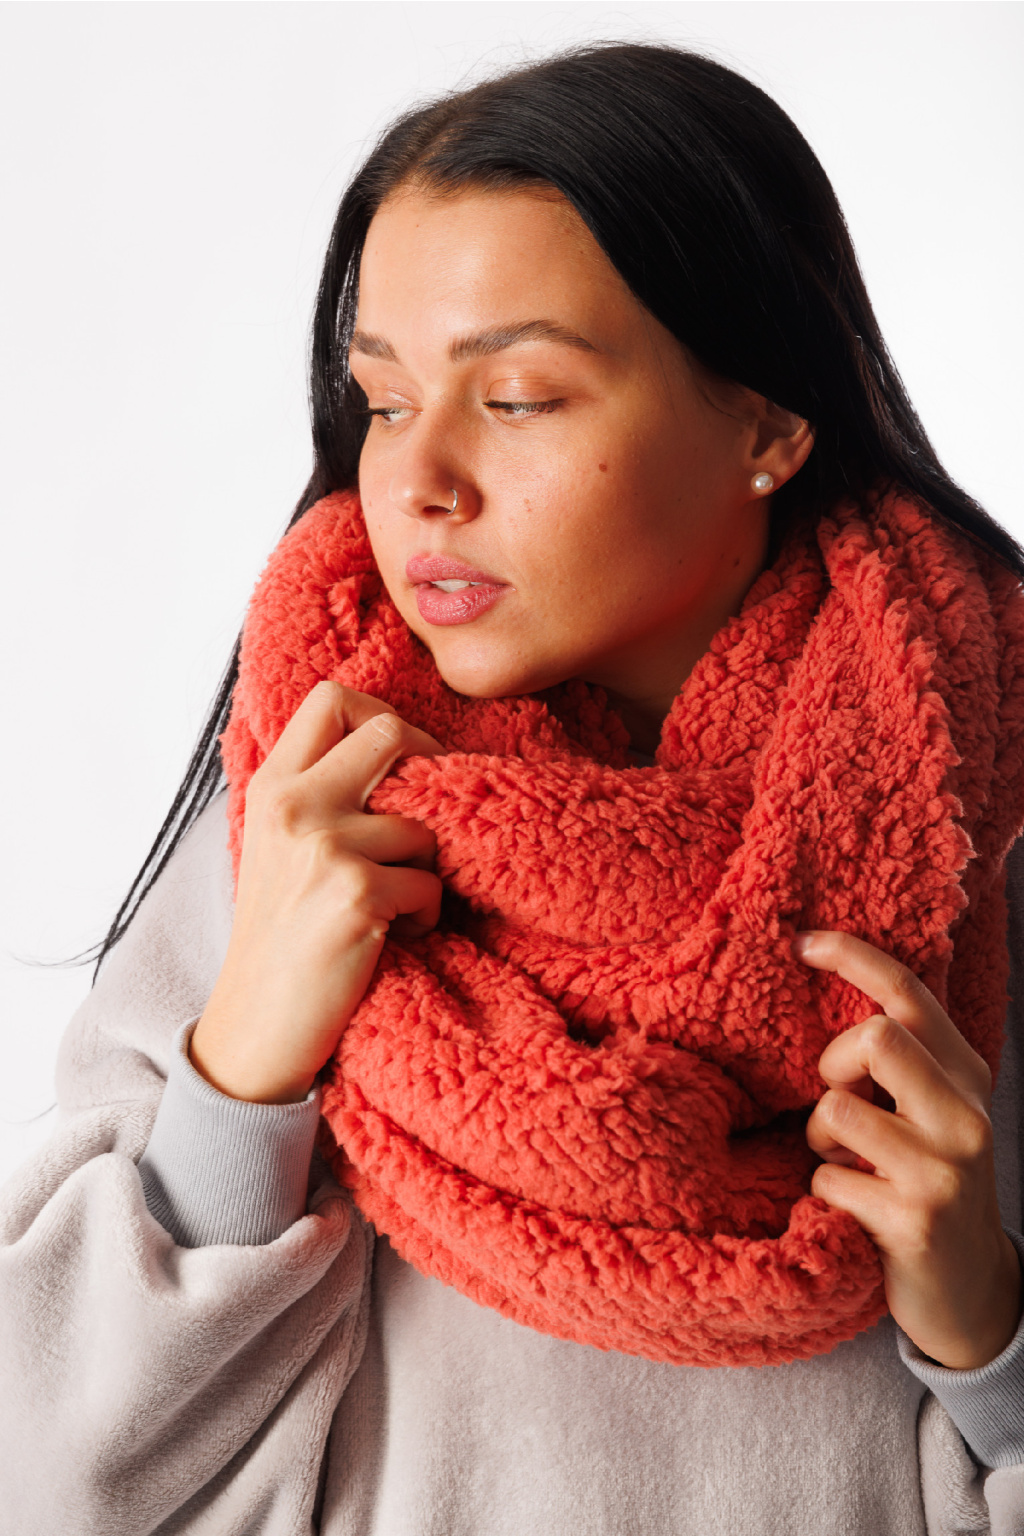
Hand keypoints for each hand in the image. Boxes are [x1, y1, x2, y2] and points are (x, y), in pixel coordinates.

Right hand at [190, 681, 443, 1104]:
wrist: (253, 1031)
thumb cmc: (280, 939)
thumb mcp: (276, 848)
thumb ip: (316, 793)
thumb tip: (390, 743)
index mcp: (272, 787)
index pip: (330, 699)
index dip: (382, 716)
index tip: (403, 760)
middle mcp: (293, 806)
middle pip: (388, 732)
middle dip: (428, 770)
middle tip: (429, 820)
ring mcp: (323, 848)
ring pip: (423, 823)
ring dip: (427, 868)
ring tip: (397, 905)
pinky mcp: (355, 895)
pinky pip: (429, 883)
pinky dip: (425, 914)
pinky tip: (395, 936)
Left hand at [796, 931, 1022, 1369]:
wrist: (974, 1293)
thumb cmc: (930, 1186)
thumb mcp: (930, 1114)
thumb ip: (903, 1063)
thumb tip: (833, 998)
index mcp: (967, 1076)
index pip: (910, 994)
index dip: (854, 957)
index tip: (803, 941)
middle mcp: (966, 1115)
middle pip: (873, 1037)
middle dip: (832, 1067)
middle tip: (838, 1109)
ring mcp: (944, 1170)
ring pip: (836, 1109)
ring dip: (821, 1142)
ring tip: (847, 1168)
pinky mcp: (915, 1221)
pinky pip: (828, 1178)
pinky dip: (824, 1194)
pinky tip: (854, 1213)